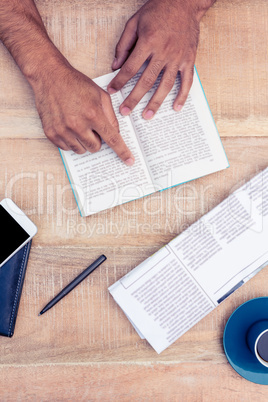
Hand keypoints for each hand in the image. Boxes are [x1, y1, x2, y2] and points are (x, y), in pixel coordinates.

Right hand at [32, 62, 134, 164]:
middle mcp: (77, 125)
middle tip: (90, 126)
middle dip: (96, 139)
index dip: (122, 151)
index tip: (129, 161)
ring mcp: (63, 131)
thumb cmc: (76, 83)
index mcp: (93, 114)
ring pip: (81, 150)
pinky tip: (68, 126)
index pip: (112, 139)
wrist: (49, 76)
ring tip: (78, 125)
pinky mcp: (51, 133)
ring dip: (83, 142)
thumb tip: (116, 133)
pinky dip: (70, 141)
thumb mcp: (100, 95)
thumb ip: (111, 116)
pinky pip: (66, 148)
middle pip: (95, 147)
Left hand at [108, 0, 213, 118]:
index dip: (119, 81)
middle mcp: (163, 52)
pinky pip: (186, 81)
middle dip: (134, 98)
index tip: (112, 91)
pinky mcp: (189, 59)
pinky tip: (176, 108)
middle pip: (146, 81)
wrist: (184, 1)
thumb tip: (115, 65)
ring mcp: (177, 57)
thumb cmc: (158, 10)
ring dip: (156, 102)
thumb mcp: (135, 22)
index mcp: (148, 42)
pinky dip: (182, 95)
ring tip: (148, 115)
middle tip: (126, 112)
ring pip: (165, 85)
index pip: (130, 68)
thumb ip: (124, 44)